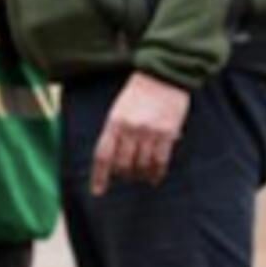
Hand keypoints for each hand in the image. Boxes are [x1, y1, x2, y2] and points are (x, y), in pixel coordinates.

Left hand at [91, 71, 191, 195]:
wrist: (163, 75)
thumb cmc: (138, 94)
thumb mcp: (118, 110)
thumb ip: (114, 133)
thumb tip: (111, 161)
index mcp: (113, 122)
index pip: (103, 156)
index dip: (99, 177)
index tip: (98, 191)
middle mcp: (130, 129)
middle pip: (122, 164)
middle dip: (123, 174)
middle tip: (126, 175)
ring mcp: (149, 131)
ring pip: (141, 165)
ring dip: (140, 175)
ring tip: (141, 175)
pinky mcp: (167, 132)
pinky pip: (160, 160)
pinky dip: (156, 172)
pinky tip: (155, 177)